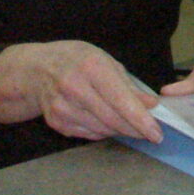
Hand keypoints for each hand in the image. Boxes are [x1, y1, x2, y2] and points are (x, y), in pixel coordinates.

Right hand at [0, 39, 162, 142]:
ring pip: (101, 129)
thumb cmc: (77, 60)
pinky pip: (88, 134)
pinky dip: (104, 131)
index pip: (121, 100)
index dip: (141, 119)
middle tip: (152, 134)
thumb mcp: (106, 62)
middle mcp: (74, 88)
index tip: (156, 133)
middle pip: (112, 119)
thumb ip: (129, 85)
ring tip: (132, 126)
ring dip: (121, 131)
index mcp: (91, 68)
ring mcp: (62, 107)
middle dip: (135, 129)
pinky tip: (109, 124)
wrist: (36, 69)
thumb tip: (151, 105)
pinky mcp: (56, 122)